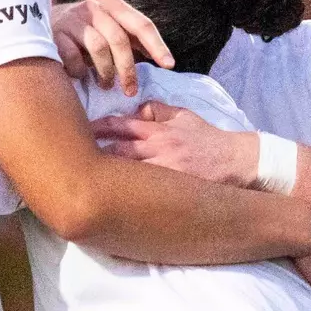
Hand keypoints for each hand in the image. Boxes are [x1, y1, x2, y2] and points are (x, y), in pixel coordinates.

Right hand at [51, 0, 173, 94]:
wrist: (39, 24)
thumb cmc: (84, 32)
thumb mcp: (110, 29)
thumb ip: (131, 39)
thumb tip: (162, 59)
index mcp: (114, 6)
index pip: (142, 24)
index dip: (157, 45)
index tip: (169, 65)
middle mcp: (95, 8)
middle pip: (119, 39)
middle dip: (127, 69)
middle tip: (130, 91)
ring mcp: (74, 19)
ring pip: (98, 47)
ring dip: (105, 72)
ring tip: (105, 85)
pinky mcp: (55, 33)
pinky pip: (73, 56)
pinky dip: (80, 71)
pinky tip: (81, 76)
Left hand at [89, 101, 259, 186]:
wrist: (237, 161)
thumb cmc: (209, 140)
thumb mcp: (186, 117)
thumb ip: (161, 111)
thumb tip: (139, 108)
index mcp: (159, 131)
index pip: (121, 126)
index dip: (99, 128)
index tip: (80, 131)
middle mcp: (158, 150)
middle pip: (118, 151)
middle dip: (95, 154)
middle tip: (74, 158)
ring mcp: (165, 171)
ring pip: (128, 174)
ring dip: (107, 177)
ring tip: (86, 181)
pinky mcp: (172, 189)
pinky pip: (145, 193)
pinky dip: (128, 195)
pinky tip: (113, 201)